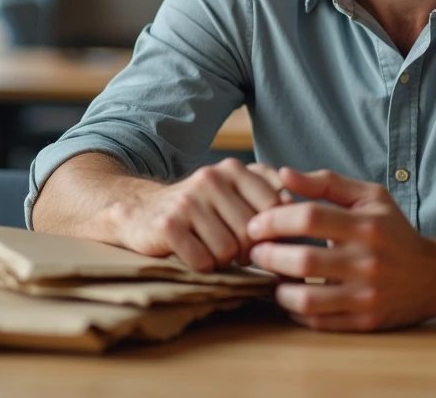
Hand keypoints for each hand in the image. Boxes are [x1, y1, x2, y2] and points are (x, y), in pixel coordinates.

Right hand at [105, 159, 291, 270]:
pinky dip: (202, 266)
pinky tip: (192, 254)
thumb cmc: (199, 208)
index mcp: (233, 169)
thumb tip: (296, 204)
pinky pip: (204, 261)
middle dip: (246, 250)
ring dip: (222, 259)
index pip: (275, 207)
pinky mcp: (168, 225)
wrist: (140, 211)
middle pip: (252, 232)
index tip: (257, 237)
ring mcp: (188, 201)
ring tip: (210, 248)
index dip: (270, 230)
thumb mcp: (233, 190)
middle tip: (233, 250)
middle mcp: (211, 179)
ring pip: (229, 250)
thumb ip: (267, 191)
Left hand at [246, 168, 435, 331]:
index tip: (256, 224)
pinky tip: (290, 295)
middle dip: (268, 254)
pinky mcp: (365, 321)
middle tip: (254, 250)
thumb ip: (326, 182)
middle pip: (304, 259)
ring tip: (271, 276)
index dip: (275, 219)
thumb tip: (283, 174)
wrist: (434, 276)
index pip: (310, 217)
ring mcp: (367, 295)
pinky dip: (295, 310)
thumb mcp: (369, 197)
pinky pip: (318, 321)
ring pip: (307, 298)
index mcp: (367, 224)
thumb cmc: (393, 231)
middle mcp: (368, 261)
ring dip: (278, 288)